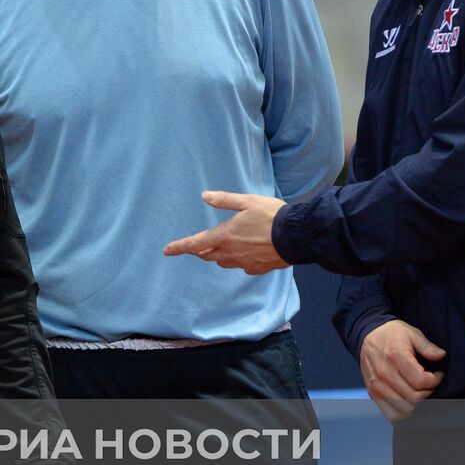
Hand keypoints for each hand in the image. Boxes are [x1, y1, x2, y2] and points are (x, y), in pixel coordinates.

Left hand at [162, 191, 288, 274]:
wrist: (297, 236)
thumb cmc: (272, 215)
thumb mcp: (247, 201)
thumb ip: (224, 200)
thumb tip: (205, 196)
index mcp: (224, 236)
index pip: (195, 244)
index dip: (179, 247)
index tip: (167, 251)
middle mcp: (231, 252)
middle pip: (207, 255)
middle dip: (199, 250)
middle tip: (196, 245)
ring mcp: (244, 262)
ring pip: (223, 262)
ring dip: (217, 255)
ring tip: (221, 246)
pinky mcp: (257, 268)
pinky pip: (242, 266)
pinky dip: (238, 260)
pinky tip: (245, 252)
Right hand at [359, 320, 446, 420]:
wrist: (366, 335)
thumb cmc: (391, 335)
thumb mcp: (412, 333)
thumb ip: (427, 346)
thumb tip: (441, 356)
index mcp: (395, 357)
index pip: (420, 381)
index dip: (435, 381)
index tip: (437, 375)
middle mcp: (384, 373)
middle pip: (414, 397)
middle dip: (428, 393)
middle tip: (430, 384)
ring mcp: (377, 385)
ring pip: (404, 408)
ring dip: (417, 404)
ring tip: (419, 392)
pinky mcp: (373, 393)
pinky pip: (391, 414)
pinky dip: (403, 412)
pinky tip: (409, 402)